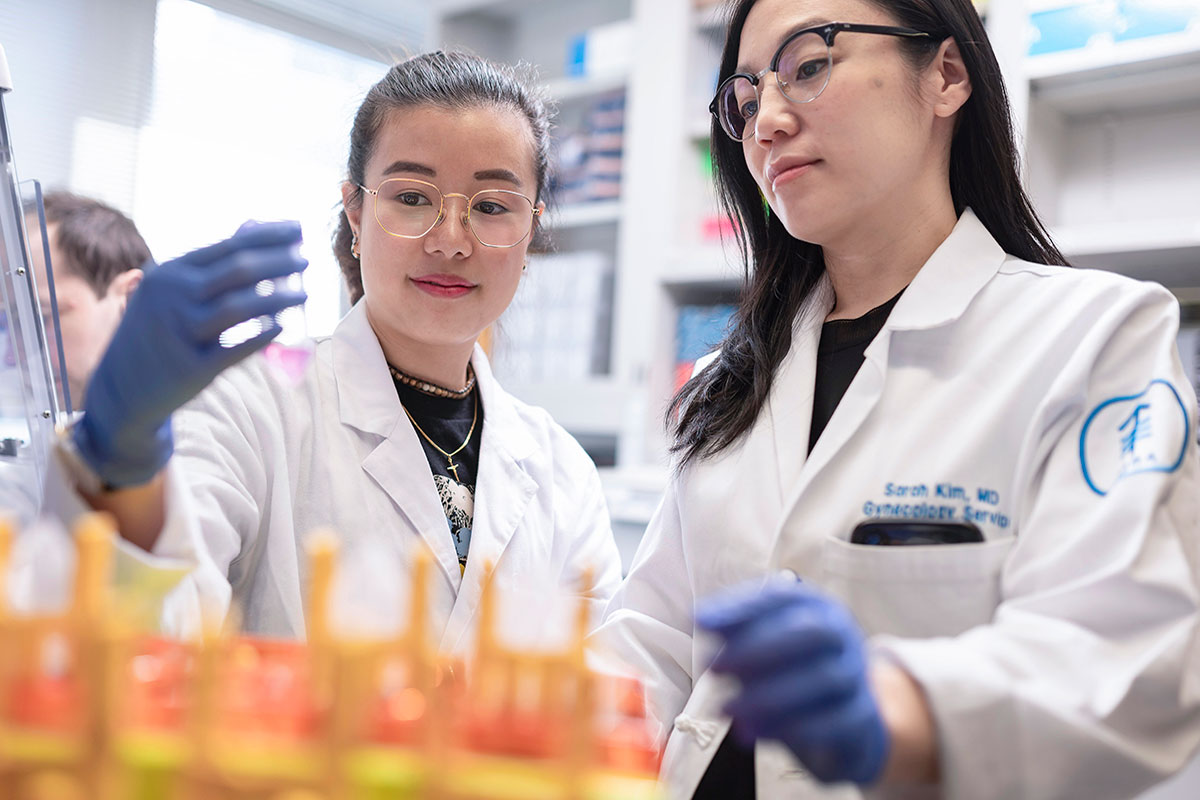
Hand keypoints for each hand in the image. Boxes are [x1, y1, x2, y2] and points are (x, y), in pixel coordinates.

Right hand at [74, 221, 306, 487]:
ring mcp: (179, 331)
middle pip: (237, 271)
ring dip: (277, 298)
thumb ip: (212, 262)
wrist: (121, 389)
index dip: (268, 236)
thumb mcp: (172, 291)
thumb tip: (253, 225)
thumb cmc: (159, 331)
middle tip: (308, 259)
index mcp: (170, 272)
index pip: (229, 246)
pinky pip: (234, 348)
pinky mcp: (190, 368)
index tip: (300, 229)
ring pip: (238, 307)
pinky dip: (261, 335)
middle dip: (278, 262)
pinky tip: (283, 326)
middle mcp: (171, 297)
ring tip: (304, 294)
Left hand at [696, 579, 887, 784]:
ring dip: (768, 695)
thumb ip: (738, 629)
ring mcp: (856, 673)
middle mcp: (841, 633)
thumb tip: (703, 618)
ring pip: (821, 678)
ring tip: (725, 709)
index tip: (701, 621)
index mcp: (816, 606)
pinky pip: (834, 721)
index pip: (782, 597)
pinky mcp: (861, 715)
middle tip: (714, 668)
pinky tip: (754, 732)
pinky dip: (792, 728)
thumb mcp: (765, 644)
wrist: (844, 719)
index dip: (741, 608)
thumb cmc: (794, 669)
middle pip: (808, 632)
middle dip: (757, 648)